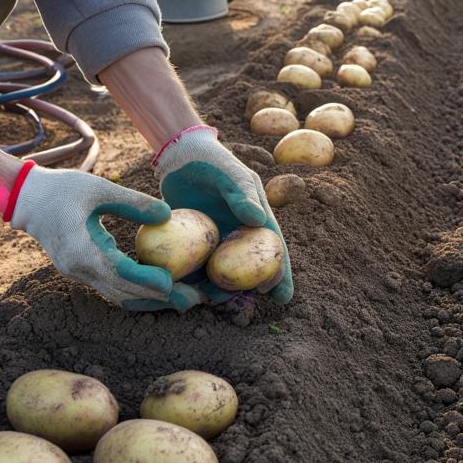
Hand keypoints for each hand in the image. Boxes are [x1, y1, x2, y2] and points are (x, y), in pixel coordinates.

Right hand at [8, 163, 199, 310]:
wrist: (27, 199)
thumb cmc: (62, 189)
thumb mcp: (98, 188)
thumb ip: (132, 202)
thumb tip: (168, 215)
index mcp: (80, 249)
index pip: (118, 272)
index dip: (146, 280)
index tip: (172, 283)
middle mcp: (79, 269)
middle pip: (124, 292)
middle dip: (159, 298)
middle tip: (193, 300)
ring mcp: (79, 273)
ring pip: (119, 295)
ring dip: (151, 300)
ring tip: (184, 300)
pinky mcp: (82, 271)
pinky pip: (113, 288)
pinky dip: (138, 292)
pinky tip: (161, 291)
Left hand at [153, 126, 292, 303]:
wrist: (180, 157)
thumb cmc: (213, 162)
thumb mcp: (232, 175)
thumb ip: (244, 196)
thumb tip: (259, 221)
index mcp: (256, 223)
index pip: (273, 251)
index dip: (279, 274)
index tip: (281, 295)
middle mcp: (237, 237)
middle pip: (247, 270)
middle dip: (248, 290)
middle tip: (244, 304)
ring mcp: (214, 243)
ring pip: (219, 273)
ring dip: (217, 290)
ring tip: (211, 301)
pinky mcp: (189, 245)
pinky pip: (192, 267)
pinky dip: (190, 280)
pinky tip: (184, 291)